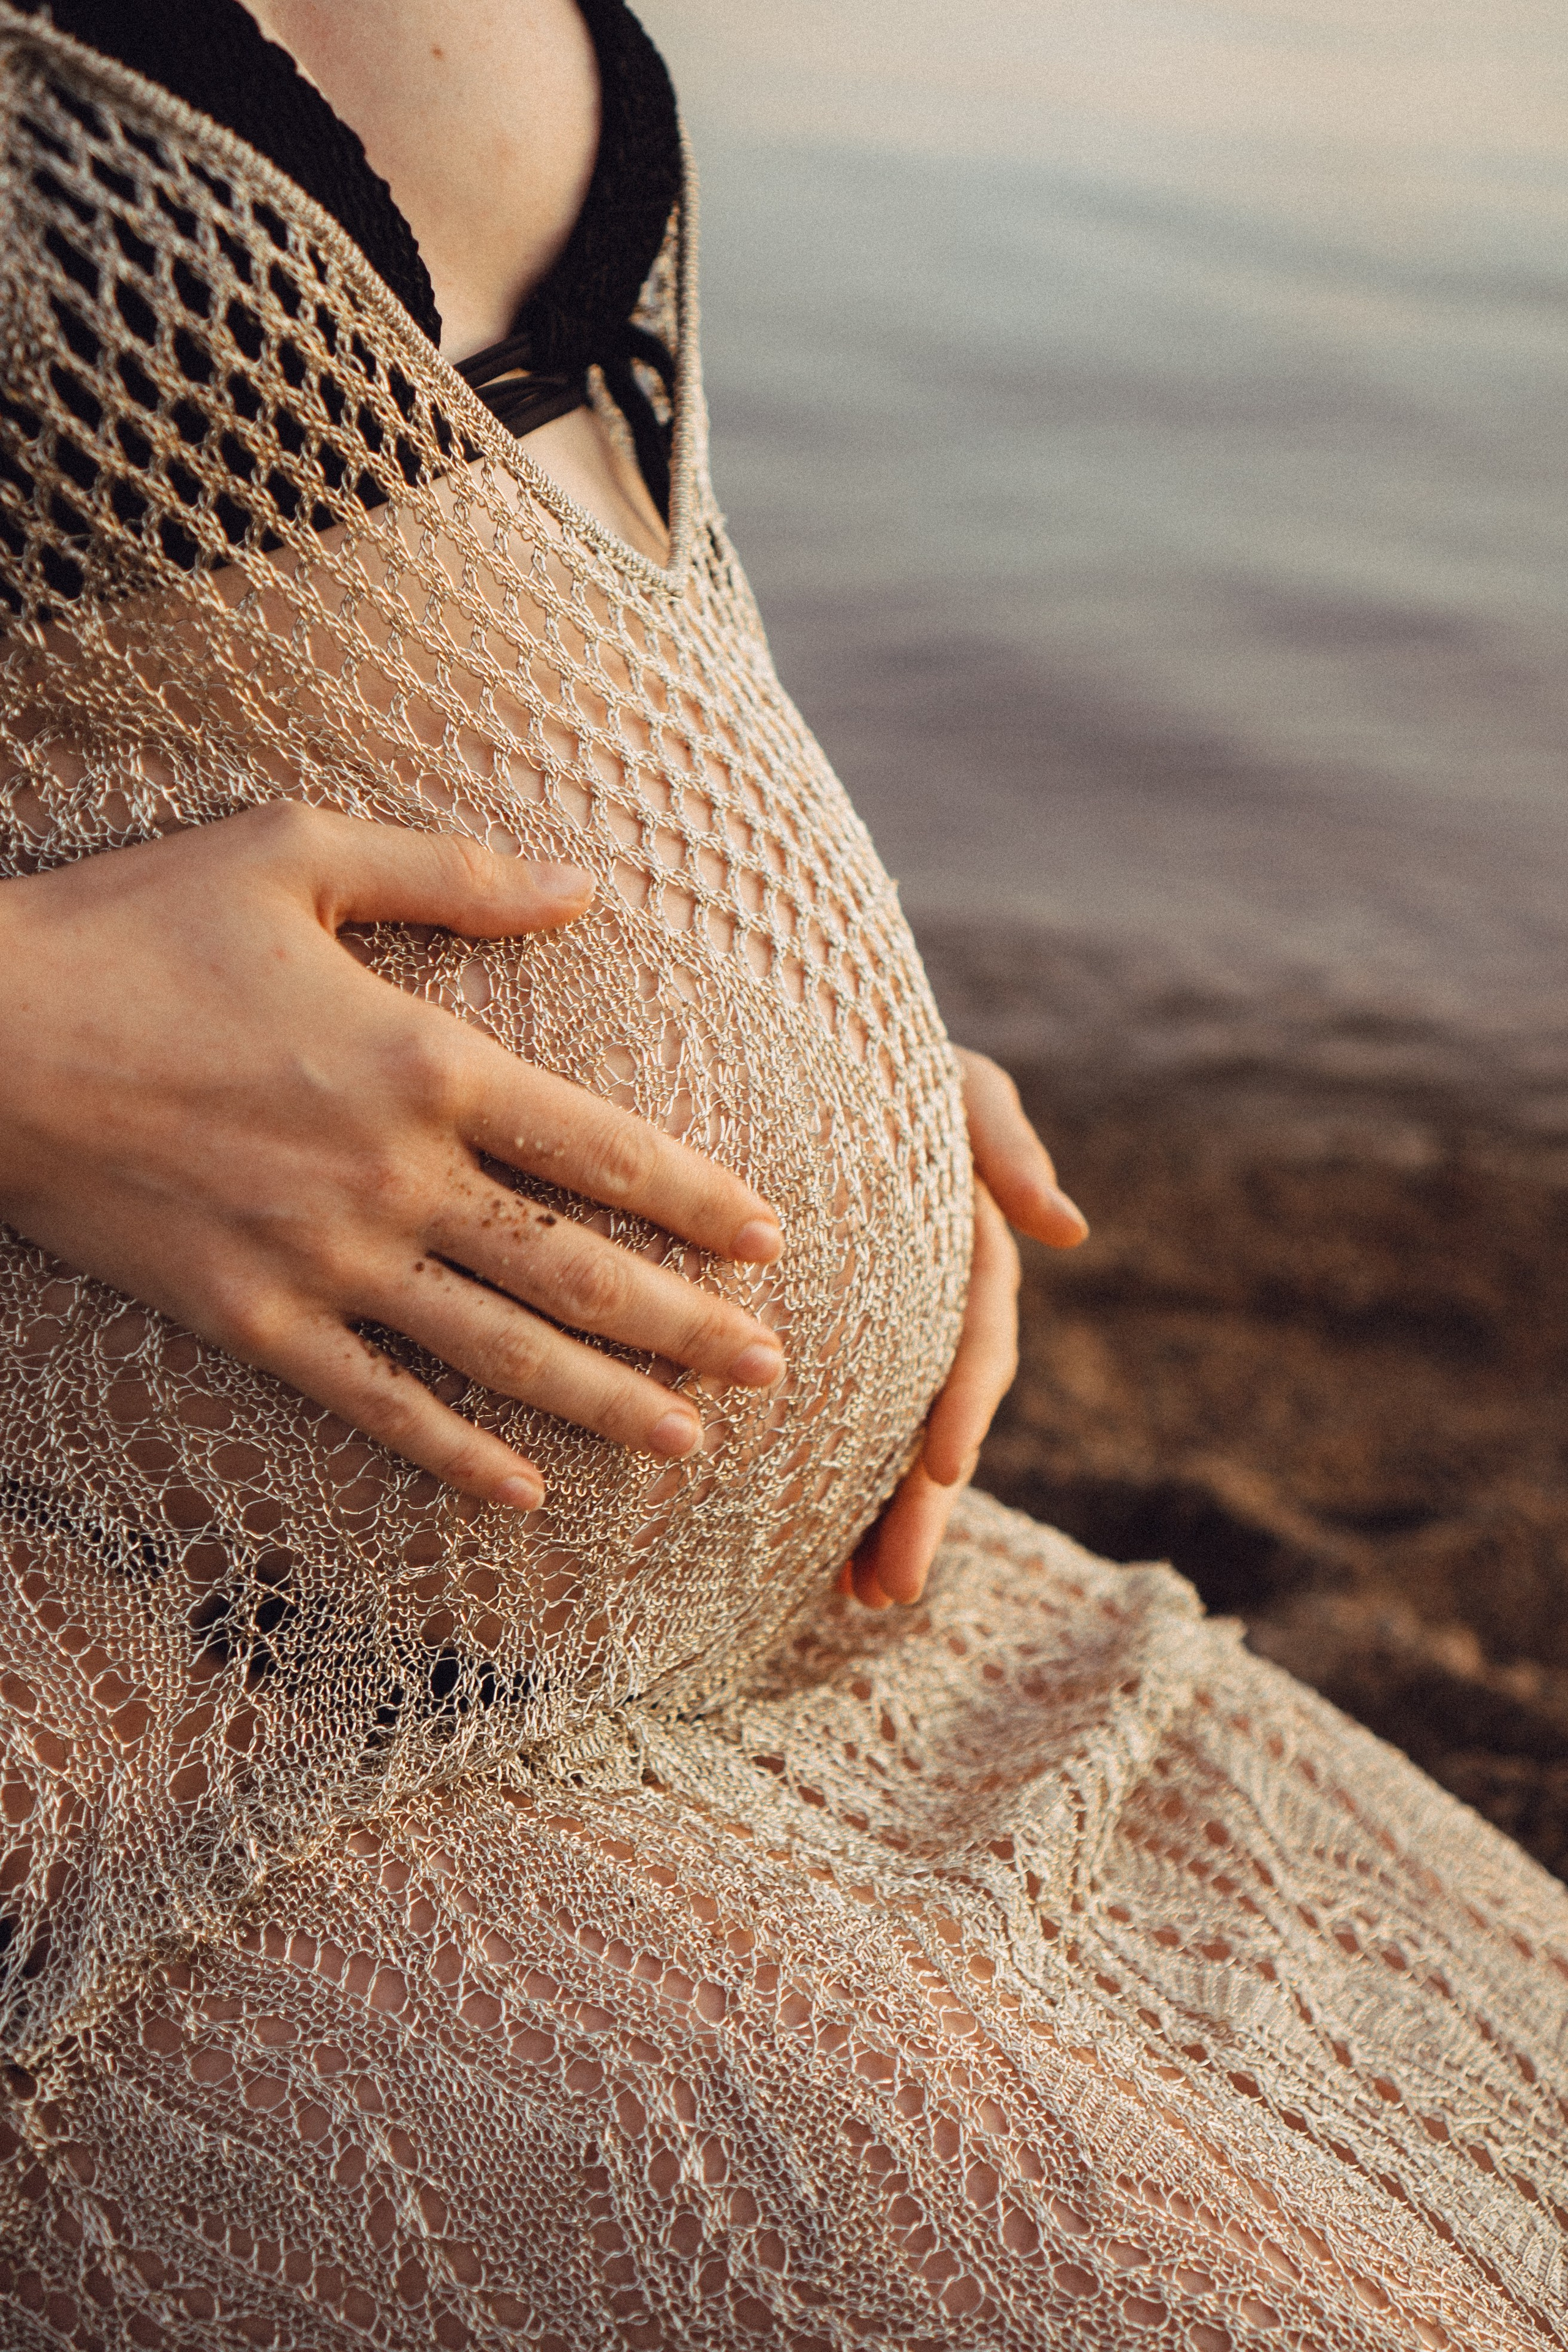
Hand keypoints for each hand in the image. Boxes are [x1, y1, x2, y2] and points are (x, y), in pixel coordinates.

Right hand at [0, 804, 787, 1508]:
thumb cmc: (134, 927)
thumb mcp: (299, 852)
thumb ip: (455, 872)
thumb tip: (586, 881)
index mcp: (424, 1059)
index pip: (601, 1145)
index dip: (697, 1198)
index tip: (772, 1241)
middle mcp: (396, 1177)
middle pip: (576, 1268)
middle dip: (687, 1324)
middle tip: (776, 1365)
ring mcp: (325, 1262)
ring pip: (498, 1352)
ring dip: (605, 1401)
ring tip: (693, 1441)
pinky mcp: (252, 1319)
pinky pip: (376, 1403)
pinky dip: (454, 1452)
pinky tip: (523, 1490)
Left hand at [842, 1048, 1086, 1607]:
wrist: (815, 1053)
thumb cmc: (893, 1056)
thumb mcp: (959, 1081)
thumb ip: (1005, 1141)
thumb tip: (1069, 1230)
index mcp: (965, 1250)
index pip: (974, 1340)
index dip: (962, 1404)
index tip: (942, 1468)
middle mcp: (933, 1306)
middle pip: (934, 1419)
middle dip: (918, 1507)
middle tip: (887, 1590)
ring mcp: (890, 1331)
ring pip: (891, 1440)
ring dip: (885, 1522)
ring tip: (863, 1602)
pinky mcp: (838, 1344)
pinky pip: (842, 1424)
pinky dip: (843, 1491)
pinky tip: (822, 1564)